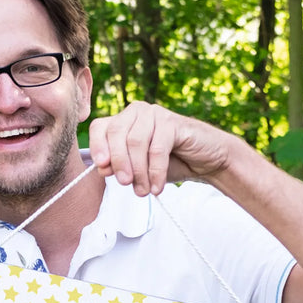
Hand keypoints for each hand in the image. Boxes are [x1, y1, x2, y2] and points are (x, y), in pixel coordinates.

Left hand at [88, 101, 231, 196]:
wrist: (205, 161)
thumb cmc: (169, 163)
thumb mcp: (138, 169)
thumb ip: (118, 167)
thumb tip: (102, 168)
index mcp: (123, 120)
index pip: (99, 127)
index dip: (97, 146)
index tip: (101, 168)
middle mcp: (136, 112)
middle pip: (116, 133)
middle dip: (118, 162)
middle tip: (125, 184)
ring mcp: (155, 114)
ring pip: (135, 142)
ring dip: (138, 171)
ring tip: (144, 191)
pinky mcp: (173, 122)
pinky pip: (157, 149)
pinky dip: (155, 172)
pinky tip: (157, 187)